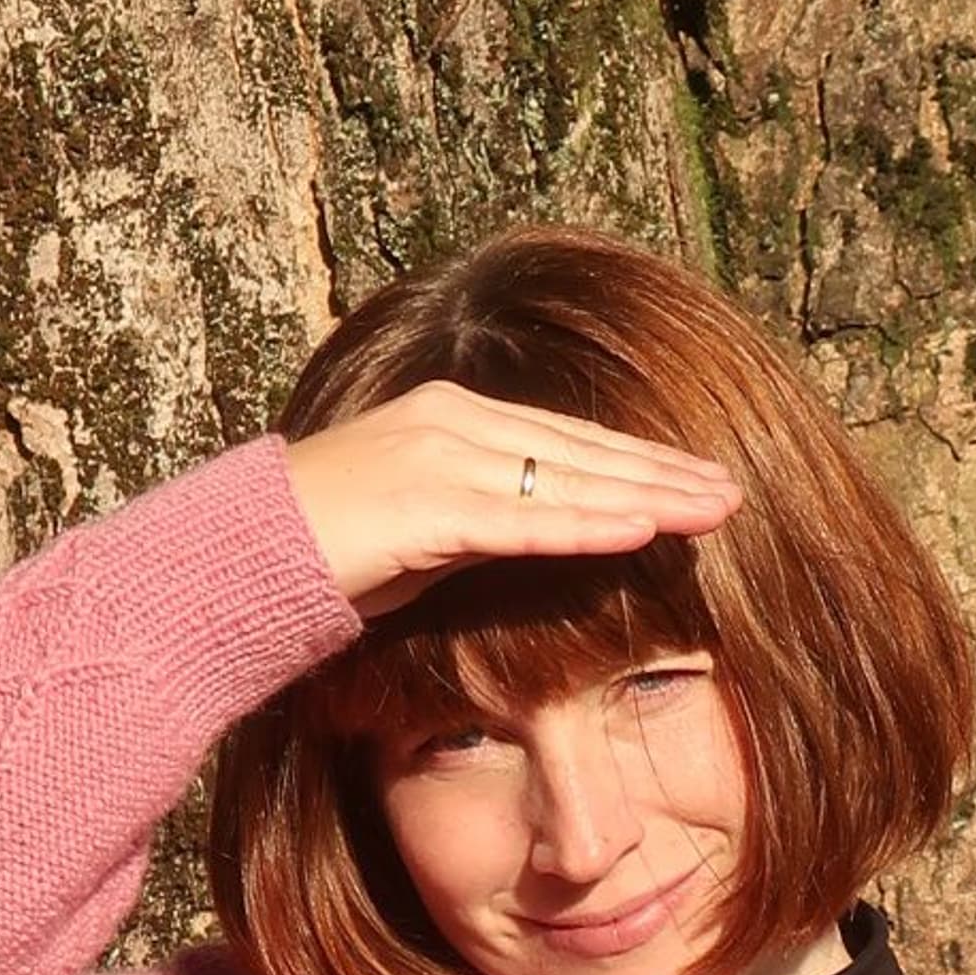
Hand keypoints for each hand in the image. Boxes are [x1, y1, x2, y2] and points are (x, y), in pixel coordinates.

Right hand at [278, 379, 743, 622]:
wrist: (241, 555)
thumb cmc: (324, 553)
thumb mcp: (423, 533)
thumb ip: (481, 523)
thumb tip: (536, 537)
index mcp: (456, 419)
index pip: (569, 440)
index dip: (639, 460)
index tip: (699, 479)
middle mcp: (455, 422)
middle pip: (583, 449)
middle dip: (663, 471)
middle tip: (734, 489)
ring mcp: (440, 456)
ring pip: (568, 477)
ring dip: (648, 494)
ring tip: (715, 507)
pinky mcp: (426, 505)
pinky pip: (524, 518)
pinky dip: (587, 523)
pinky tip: (643, 529)